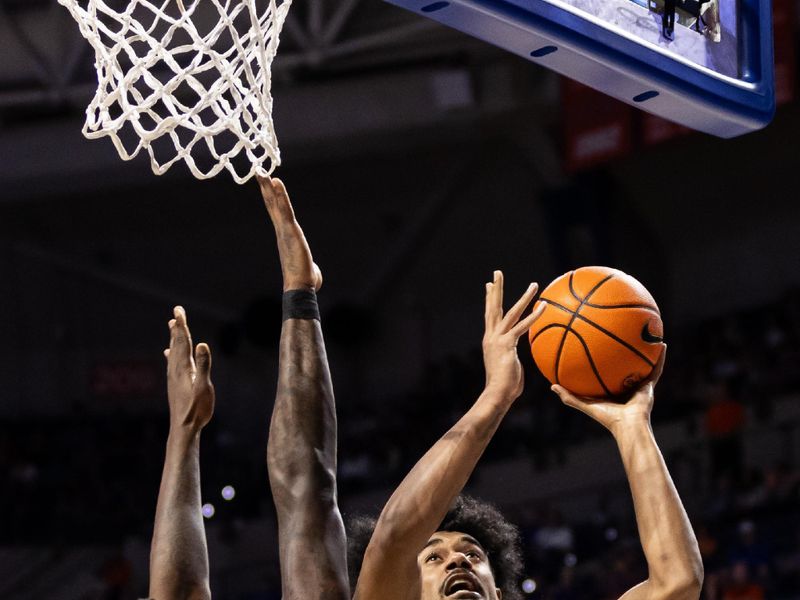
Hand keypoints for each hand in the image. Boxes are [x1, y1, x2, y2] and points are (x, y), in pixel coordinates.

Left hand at [164, 306, 214, 431]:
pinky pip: (172, 362)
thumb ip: (204, 365)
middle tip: (177, 312)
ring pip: (173, 351)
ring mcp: (174, 376)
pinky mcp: (174, 383)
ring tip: (172, 326)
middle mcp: (176, 369)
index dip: (181, 325)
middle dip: (177, 327)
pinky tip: (168, 354)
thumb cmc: (196, 409)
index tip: (178, 310)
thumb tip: (203, 344)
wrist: (183, 428)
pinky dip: (171, 353)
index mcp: (183, 367)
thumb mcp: (204, 387)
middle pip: (176, 343)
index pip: (183, 341)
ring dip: (174, 338)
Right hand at [257, 175, 322, 291]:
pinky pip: (285, 210)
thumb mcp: (308, 268)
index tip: (267, 185)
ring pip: (276, 206)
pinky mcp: (291, 231)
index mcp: (285, 237)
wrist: (300, 288)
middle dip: (266, 188)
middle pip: (273, 206)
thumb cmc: (305, 281)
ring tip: (263, 173)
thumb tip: (313, 275)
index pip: (277, 214)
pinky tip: (276, 183)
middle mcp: (282, 231)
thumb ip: (308, 266)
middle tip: (259, 172)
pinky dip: (281, 196)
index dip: (272, 198)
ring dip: (270, 188)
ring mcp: (285, 231)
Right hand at [483, 270, 544, 398]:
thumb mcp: (508, 367)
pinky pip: (522, 327)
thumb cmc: (505, 387)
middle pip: (493, 307)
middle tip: (497, 273)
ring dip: (524, 297)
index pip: (490, 315)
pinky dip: (533, 316)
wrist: (497, 394)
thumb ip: (512, 358)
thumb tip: (517, 361)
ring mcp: (498, 339)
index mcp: (491, 340)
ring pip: (510, 313)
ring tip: (534, 284)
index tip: (489, 285)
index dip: (490, 299)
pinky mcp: (506, 345)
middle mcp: (491, 336)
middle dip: (496, 289)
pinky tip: (543, 307)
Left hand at [551, 345, 665, 436]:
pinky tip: (662, 344)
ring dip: (646, 351)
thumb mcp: (585, 404)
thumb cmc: (606, 418)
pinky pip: (657, 369)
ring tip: (648, 334)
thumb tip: (552, 386)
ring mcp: (640, 386)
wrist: (627, 426)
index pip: (609, 372)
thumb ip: (569, 396)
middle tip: (624, 334)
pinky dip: (660, 358)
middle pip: (626, 365)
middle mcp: (627, 386)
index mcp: (613, 390)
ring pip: (644, 365)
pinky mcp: (650, 386)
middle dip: (626, 352)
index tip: (601, 345)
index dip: (606, 361)